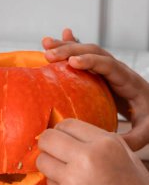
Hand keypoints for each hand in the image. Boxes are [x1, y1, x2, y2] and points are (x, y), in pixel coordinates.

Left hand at [36, 119, 148, 184]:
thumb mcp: (126, 158)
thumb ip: (98, 144)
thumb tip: (68, 135)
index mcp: (106, 143)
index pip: (67, 124)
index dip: (60, 131)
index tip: (60, 139)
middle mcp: (87, 158)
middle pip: (48, 139)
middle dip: (47, 144)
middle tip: (53, 153)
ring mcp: (72, 180)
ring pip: (42, 161)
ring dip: (49, 165)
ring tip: (66, 175)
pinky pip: (49, 183)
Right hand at [42, 28, 148, 150]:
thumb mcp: (145, 132)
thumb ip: (129, 139)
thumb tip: (103, 145)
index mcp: (129, 82)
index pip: (109, 66)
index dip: (91, 62)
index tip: (72, 62)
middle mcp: (118, 71)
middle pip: (94, 53)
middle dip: (70, 50)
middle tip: (48, 54)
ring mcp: (108, 71)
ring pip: (87, 52)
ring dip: (66, 46)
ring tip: (45, 44)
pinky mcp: (101, 75)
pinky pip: (86, 58)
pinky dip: (71, 49)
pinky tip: (60, 39)